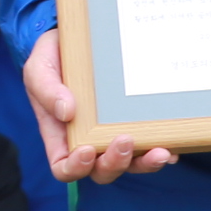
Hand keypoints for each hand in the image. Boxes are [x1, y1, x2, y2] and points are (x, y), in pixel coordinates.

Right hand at [23, 33, 176, 184]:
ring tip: (160, 151)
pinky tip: (171, 144)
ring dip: (144, 164)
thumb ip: (46, 89)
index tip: (87, 149)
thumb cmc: (53, 58)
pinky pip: (149, 146)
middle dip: (115, 163)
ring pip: (129, 165)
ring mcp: (113, 135)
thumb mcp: (40, 68)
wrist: (79, 38)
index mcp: (60, 136)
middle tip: (125, 140)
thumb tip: (67, 112)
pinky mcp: (135, 123)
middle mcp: (88, 142)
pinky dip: (162, 150)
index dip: (76, 167)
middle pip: (101, 171)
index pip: (64, 168)